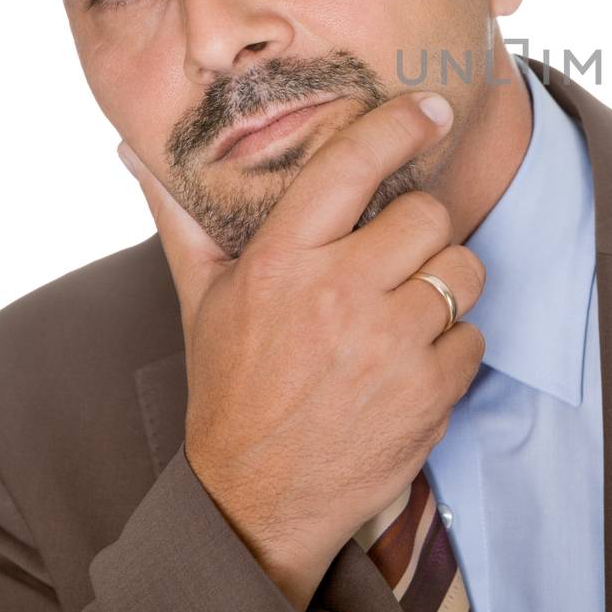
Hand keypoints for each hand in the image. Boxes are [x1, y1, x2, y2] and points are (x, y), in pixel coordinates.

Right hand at [117, 91, 486, 611]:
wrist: (253, 503)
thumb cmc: (231, 390)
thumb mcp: (199, 300)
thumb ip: (183, 219)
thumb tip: (136, 152)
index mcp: (281, 262)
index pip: (351, 165)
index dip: (399, 125)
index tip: (428, 109)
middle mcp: (339, 295)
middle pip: (428, 214)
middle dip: (421, 230)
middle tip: (393, 258)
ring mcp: (389, 345)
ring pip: (462, 270)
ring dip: (445, 286)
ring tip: (402, 312)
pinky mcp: (429, 392)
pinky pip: (474, 335)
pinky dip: (452, 347)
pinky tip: (409, 365)